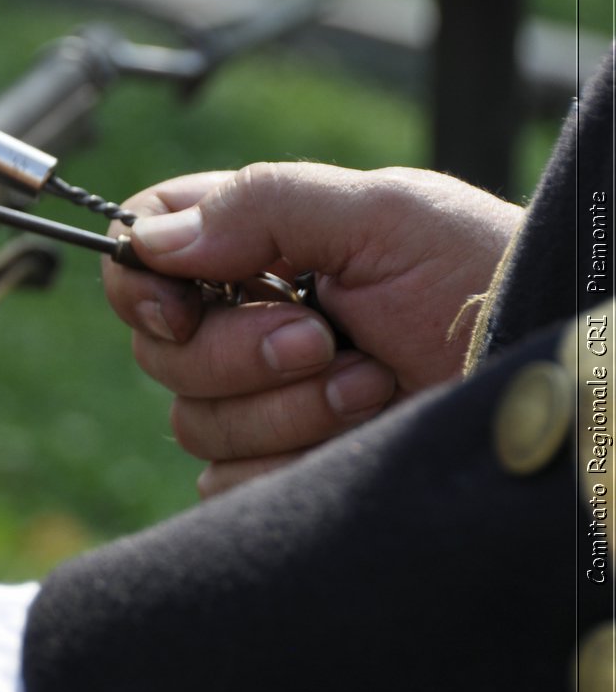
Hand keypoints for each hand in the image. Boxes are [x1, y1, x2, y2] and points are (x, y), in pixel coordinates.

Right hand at [102, 163, 521, 495]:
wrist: (552, 385)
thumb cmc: (492, 281)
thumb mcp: (388, 214)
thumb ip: (264, 205)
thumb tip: (152, 240)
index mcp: (260, 248)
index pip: (145, 250)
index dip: (139, 278)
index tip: (180, 303)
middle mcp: (250, 325)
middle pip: (159, 350)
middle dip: (238, 351)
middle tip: (322, 339)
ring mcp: (264, 406)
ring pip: (194, 423)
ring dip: (284, 409)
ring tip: (372, 385)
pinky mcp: (282, 475)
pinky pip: (227, 486)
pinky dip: (291, 463)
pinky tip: (361, 435)